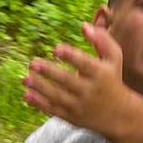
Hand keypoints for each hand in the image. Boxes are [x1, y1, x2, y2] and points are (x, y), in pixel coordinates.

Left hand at [24, 22, 142, 142]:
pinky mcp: (71, 116)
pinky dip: (39, 103)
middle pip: (66, 81)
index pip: (84, 64)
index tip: (56, 49)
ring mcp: (79, 105)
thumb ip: (102, 40)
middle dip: (49, 72)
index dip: (70, 56)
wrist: (117, 113)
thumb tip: (84, 25)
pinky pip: (52, 110)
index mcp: (100, 73)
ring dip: (39, 88)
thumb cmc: (111, 79)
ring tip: (25, 79)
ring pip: (56, 96)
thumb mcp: (114, 58)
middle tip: (32, 63)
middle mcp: (89, 90)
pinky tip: (27, 95)